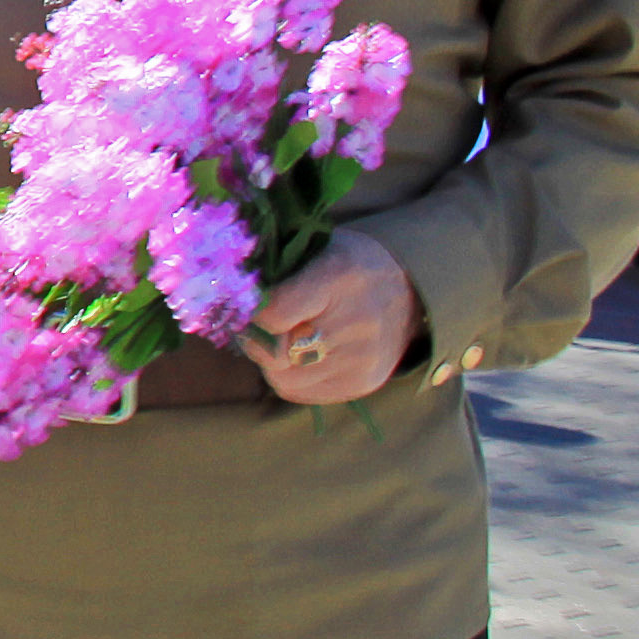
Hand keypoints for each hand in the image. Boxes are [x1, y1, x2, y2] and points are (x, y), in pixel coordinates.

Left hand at [247, 230, 417, 404]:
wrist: (410, 290)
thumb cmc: (349, 264)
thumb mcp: (317, 246)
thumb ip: (277, 270)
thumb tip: (227, 293)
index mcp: (338, 277)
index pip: (273, 314)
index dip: (250, 313)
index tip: (246, 306)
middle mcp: (355, 323)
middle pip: (275, 354)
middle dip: (255, 341)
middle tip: (256, 327)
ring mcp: (362, 359)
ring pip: (284, 378)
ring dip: (270, 362)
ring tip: (279, 340)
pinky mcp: (363, 383)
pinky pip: (302, 392)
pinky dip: (289, 376)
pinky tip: (297, 356)